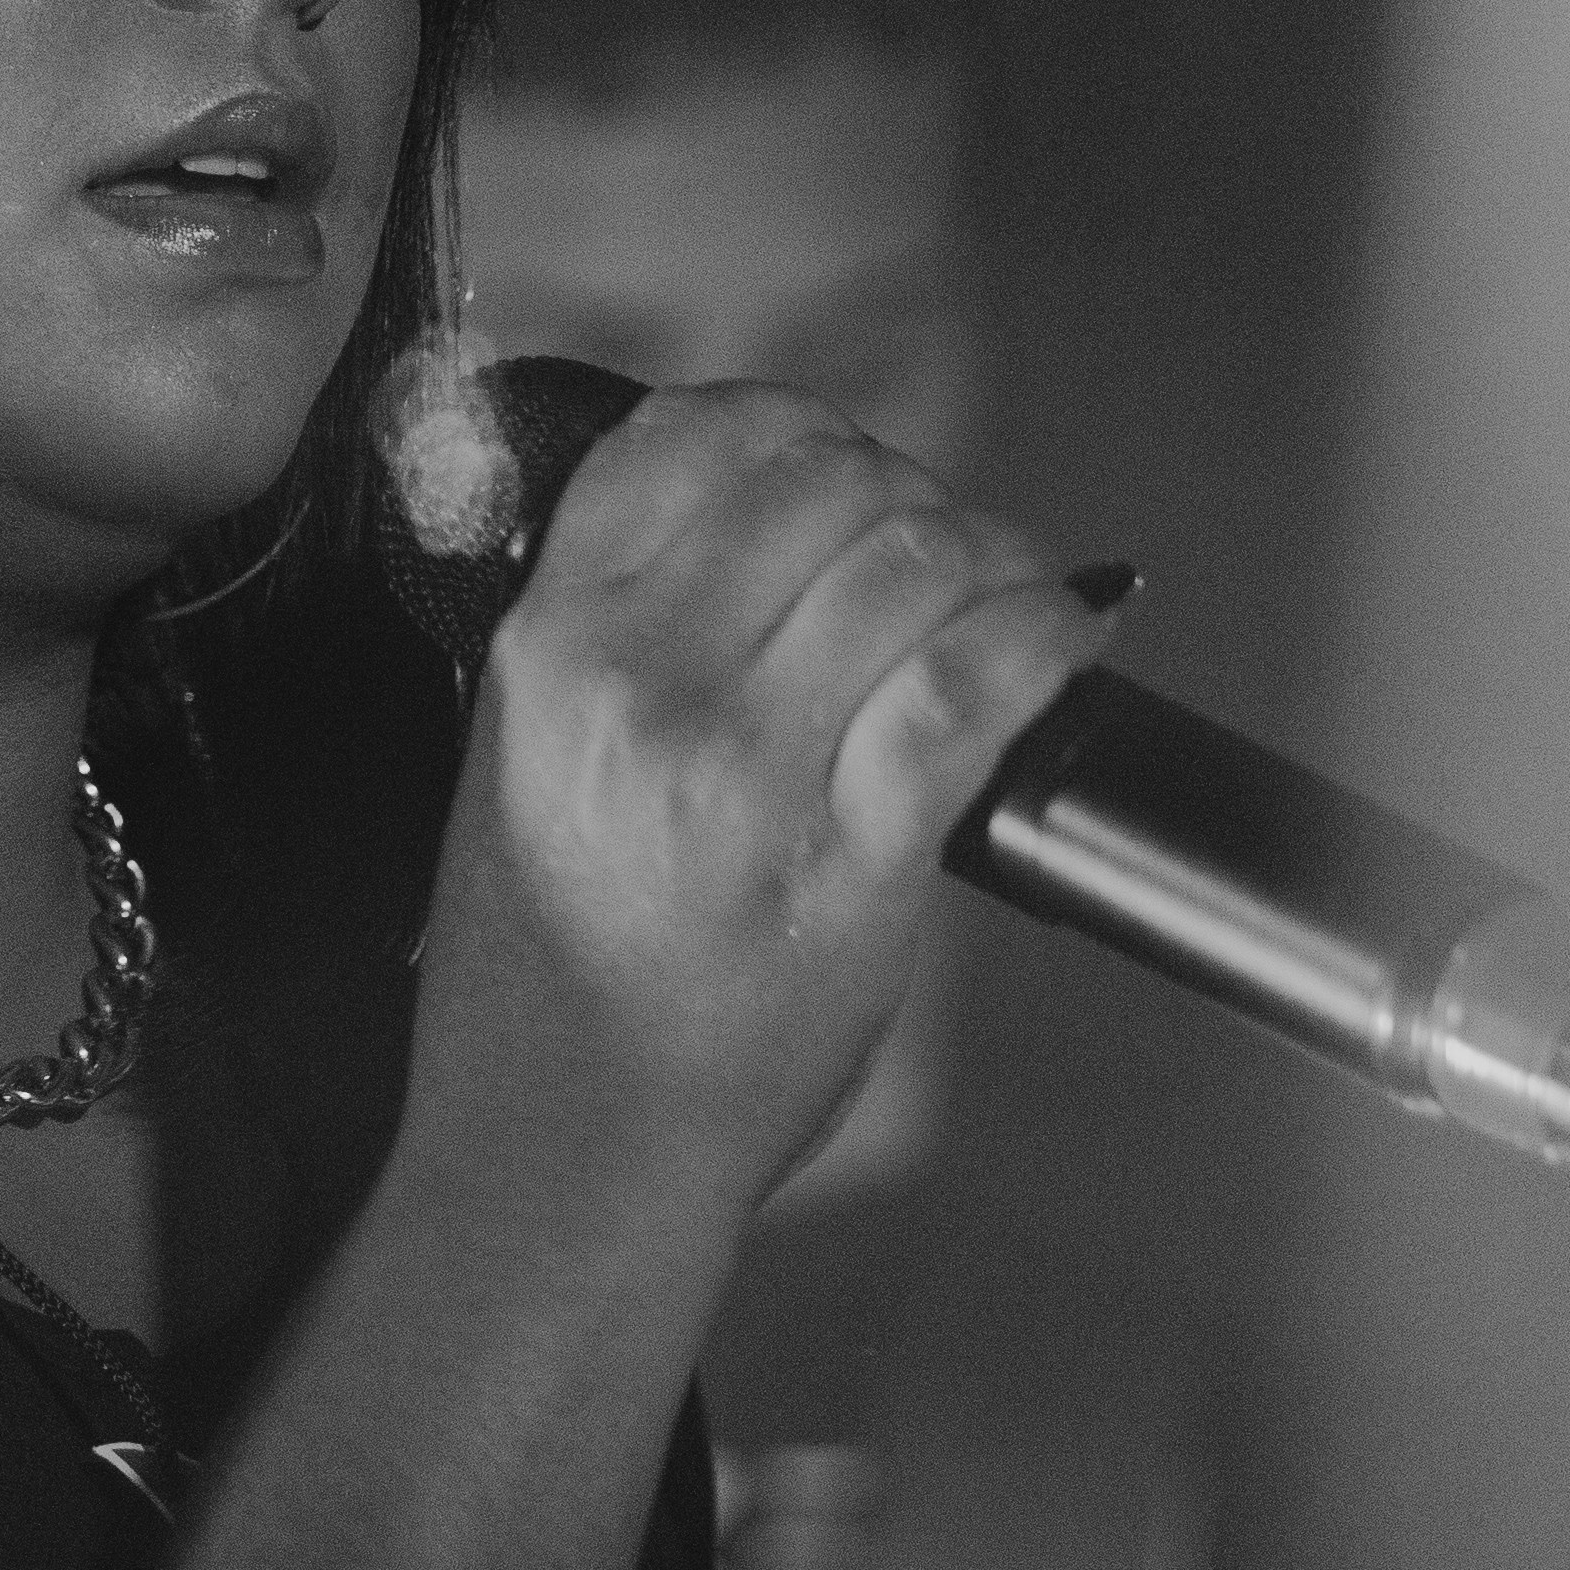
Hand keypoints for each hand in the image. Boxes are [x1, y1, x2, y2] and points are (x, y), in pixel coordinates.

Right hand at [416, 381, 1108, 1210]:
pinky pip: (980, 680)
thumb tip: (738, 524)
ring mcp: (752, 770)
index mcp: (547, 649)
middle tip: (924, 540)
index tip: (824, 459)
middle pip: (823, 479)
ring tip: (996, 589)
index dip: (784, 423)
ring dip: (982, 554)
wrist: (567, 1146)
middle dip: (899, 489)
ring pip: (915, 557)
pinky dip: (1044, 633)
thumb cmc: (540, 977)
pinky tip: (1061, 630)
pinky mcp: (859, 856)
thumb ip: (600, 635)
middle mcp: (643, 686)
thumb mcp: (509, 763)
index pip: (684, 438)